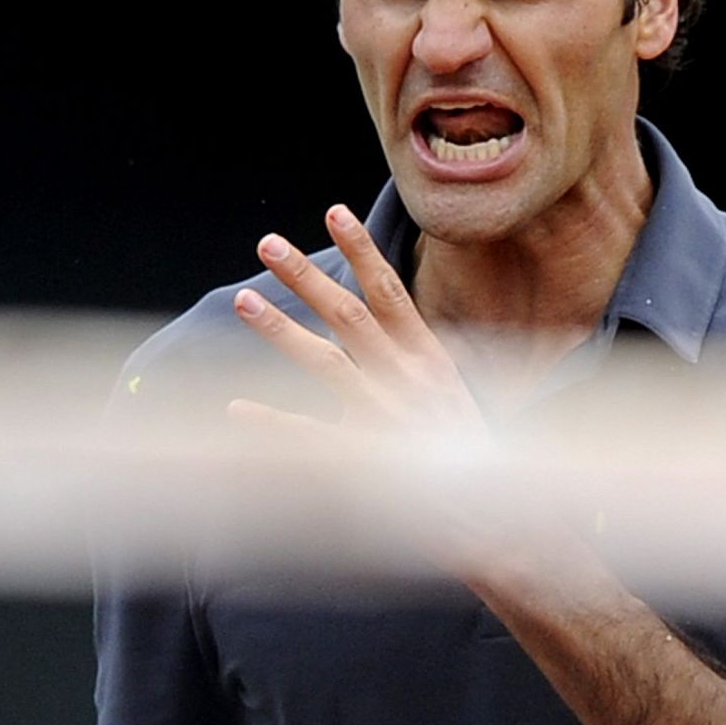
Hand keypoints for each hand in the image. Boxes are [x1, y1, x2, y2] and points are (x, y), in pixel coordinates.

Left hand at [228, 203, 487, 441]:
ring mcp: (386, 418)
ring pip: (326, 363)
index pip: (390, 292)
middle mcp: (406, 380)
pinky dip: (274, 421)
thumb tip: (381, 309)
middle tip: (268, 244)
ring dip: (282, 329)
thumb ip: (412, 351)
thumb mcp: (448, 388)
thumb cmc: (462, 448)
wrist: (487, 512)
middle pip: (349, 316)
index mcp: (428, 358)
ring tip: (244, 299)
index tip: (335, 212)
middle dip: (307, 277)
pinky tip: (238, 408)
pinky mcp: (367, 460)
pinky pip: (311, 435)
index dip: (361, 251)